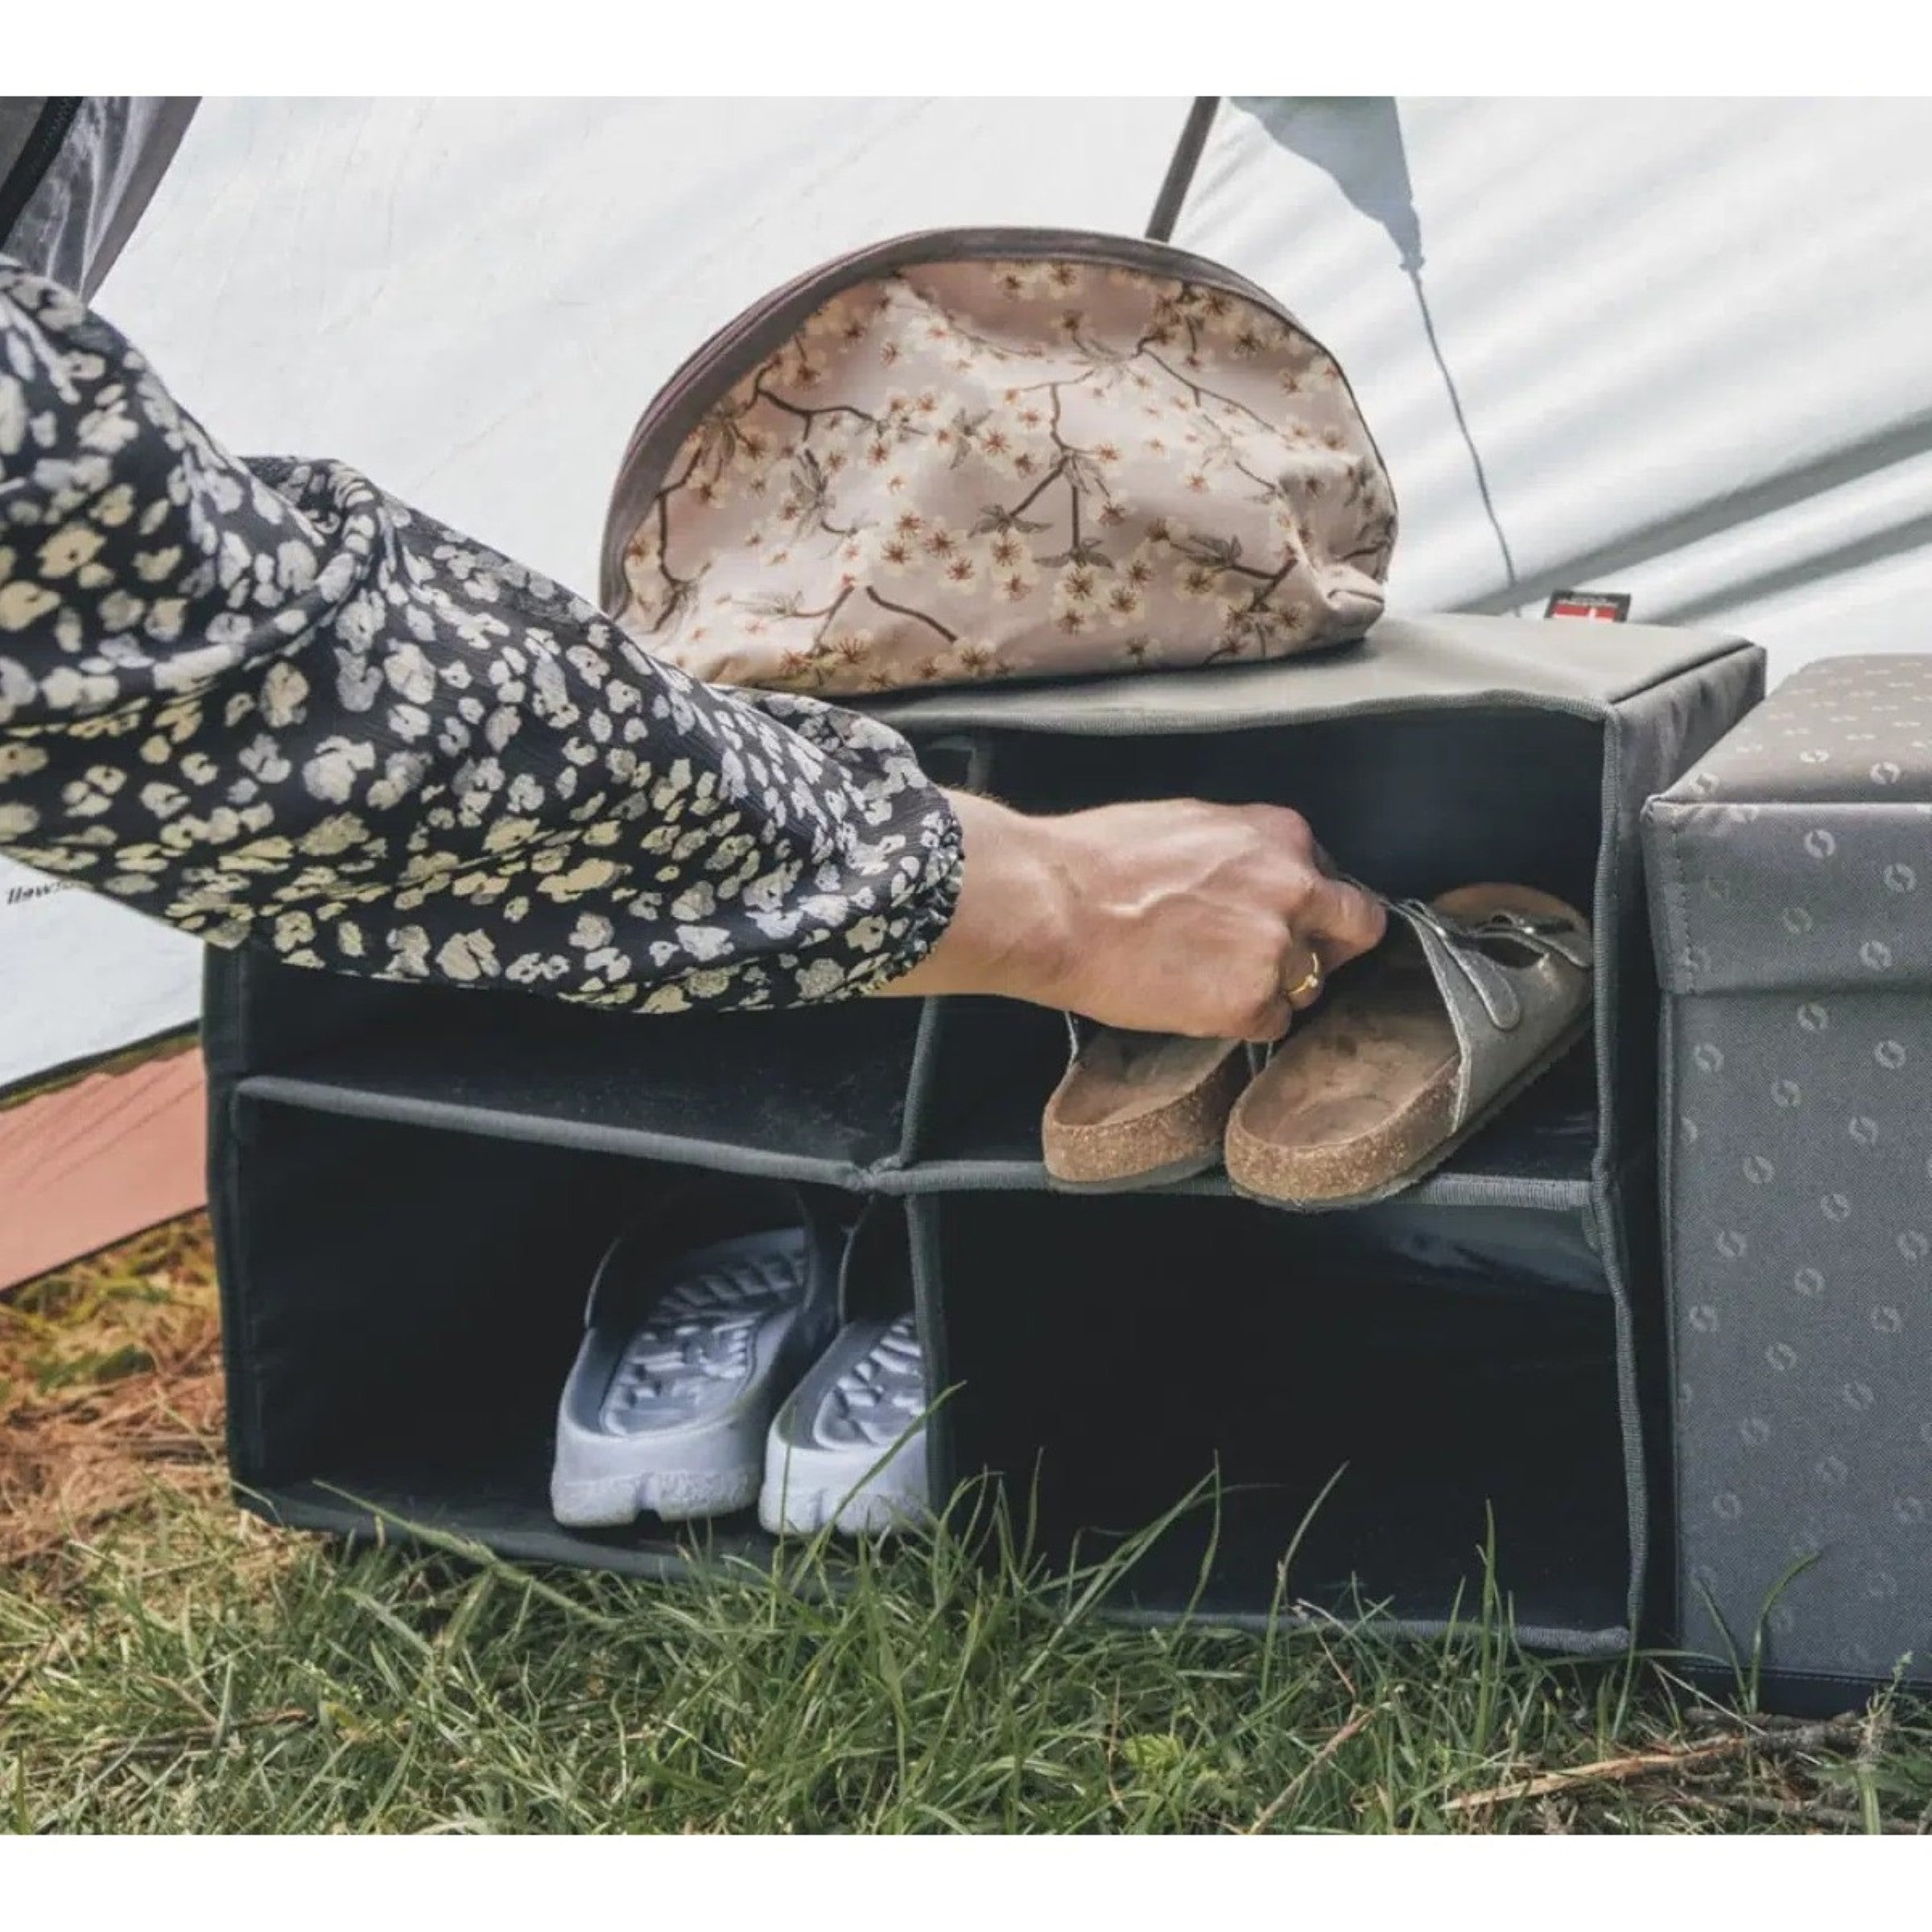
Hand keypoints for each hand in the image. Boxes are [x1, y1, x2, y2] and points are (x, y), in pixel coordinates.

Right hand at [884, 791, 1386, 1041]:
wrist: (1054, 905)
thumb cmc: (1097, 861)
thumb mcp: (1188, 825)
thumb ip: (1242, 851)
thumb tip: (1252, 873)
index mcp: (1279, 835)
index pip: (1333, 877)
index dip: (1310, 905)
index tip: (1287, 920)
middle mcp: (1295, 888)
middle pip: (1354, 930)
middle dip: (1326, 949)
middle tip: (1280, 962)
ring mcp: (1277, 949)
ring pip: (1308, 985)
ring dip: (1273, 989)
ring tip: (1210, 982)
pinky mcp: (1250, 1003)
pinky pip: (1271, 1024)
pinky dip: (1240, 1021)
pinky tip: (1195, 1003)